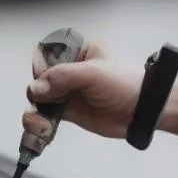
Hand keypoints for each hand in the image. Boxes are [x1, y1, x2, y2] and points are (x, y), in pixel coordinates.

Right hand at [23, 39, 141, 139]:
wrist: (142, 113)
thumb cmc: (125, 86)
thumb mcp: (94, 73)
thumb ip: (64, 76)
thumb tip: (36, 89)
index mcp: (78, 50)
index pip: (47, 53)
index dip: (42, 67)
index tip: (46, 80)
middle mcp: (70, 68)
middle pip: (39, 77)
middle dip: (38, 91)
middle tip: (47, 101)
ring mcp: (67, 90)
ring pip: (38, 97)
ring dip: (35, 110)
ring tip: (41, 122)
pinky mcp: (67, 110)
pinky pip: (44, 114)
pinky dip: (39, 122)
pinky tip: (43, 128)